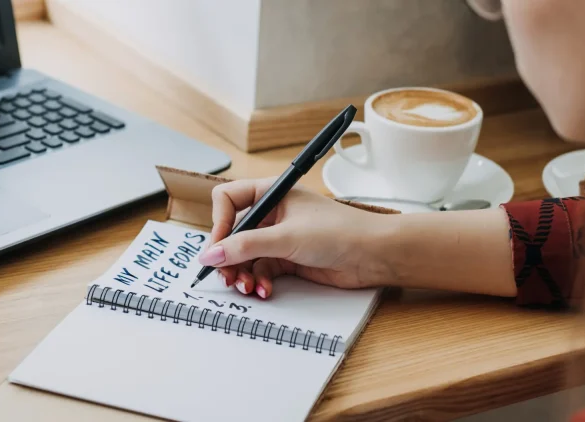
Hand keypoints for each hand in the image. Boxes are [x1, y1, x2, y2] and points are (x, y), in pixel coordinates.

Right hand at [197, 178, 397, 298]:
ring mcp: (279, 237)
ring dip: (241, 273)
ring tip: (246, 287)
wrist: (374, 255)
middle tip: (226, 277)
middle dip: (228, 257)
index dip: (219, 224)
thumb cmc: (339, 231)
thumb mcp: (285, 238)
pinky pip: (261, 270)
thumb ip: (244, 247)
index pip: (227, 201)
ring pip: (245, 256)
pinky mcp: (288, 259)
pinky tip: (265, 290)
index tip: (218, 248)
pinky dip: (259, 281)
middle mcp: (272, 213)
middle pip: (233, 234)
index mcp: (271, 193)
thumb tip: (210, 256)